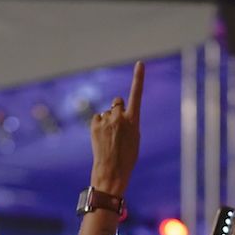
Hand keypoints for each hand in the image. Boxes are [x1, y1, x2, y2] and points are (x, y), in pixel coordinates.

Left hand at [90, 61, 144, 195]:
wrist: (112, 171)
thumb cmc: (127, 157)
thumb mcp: (134, 137)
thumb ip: (129, 121)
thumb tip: (118, 111)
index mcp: (134, 120)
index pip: (137, 94)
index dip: (138, 78)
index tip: (139, 63)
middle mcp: (120, 117)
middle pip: (117, 102)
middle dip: (116, 109)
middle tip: (116, 125)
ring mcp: (106, 120)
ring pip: (107, 112)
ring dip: (107, 120)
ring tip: (109, 137)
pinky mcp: (95, 124)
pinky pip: (97, 117)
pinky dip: (99, 123)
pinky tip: (101, 136)